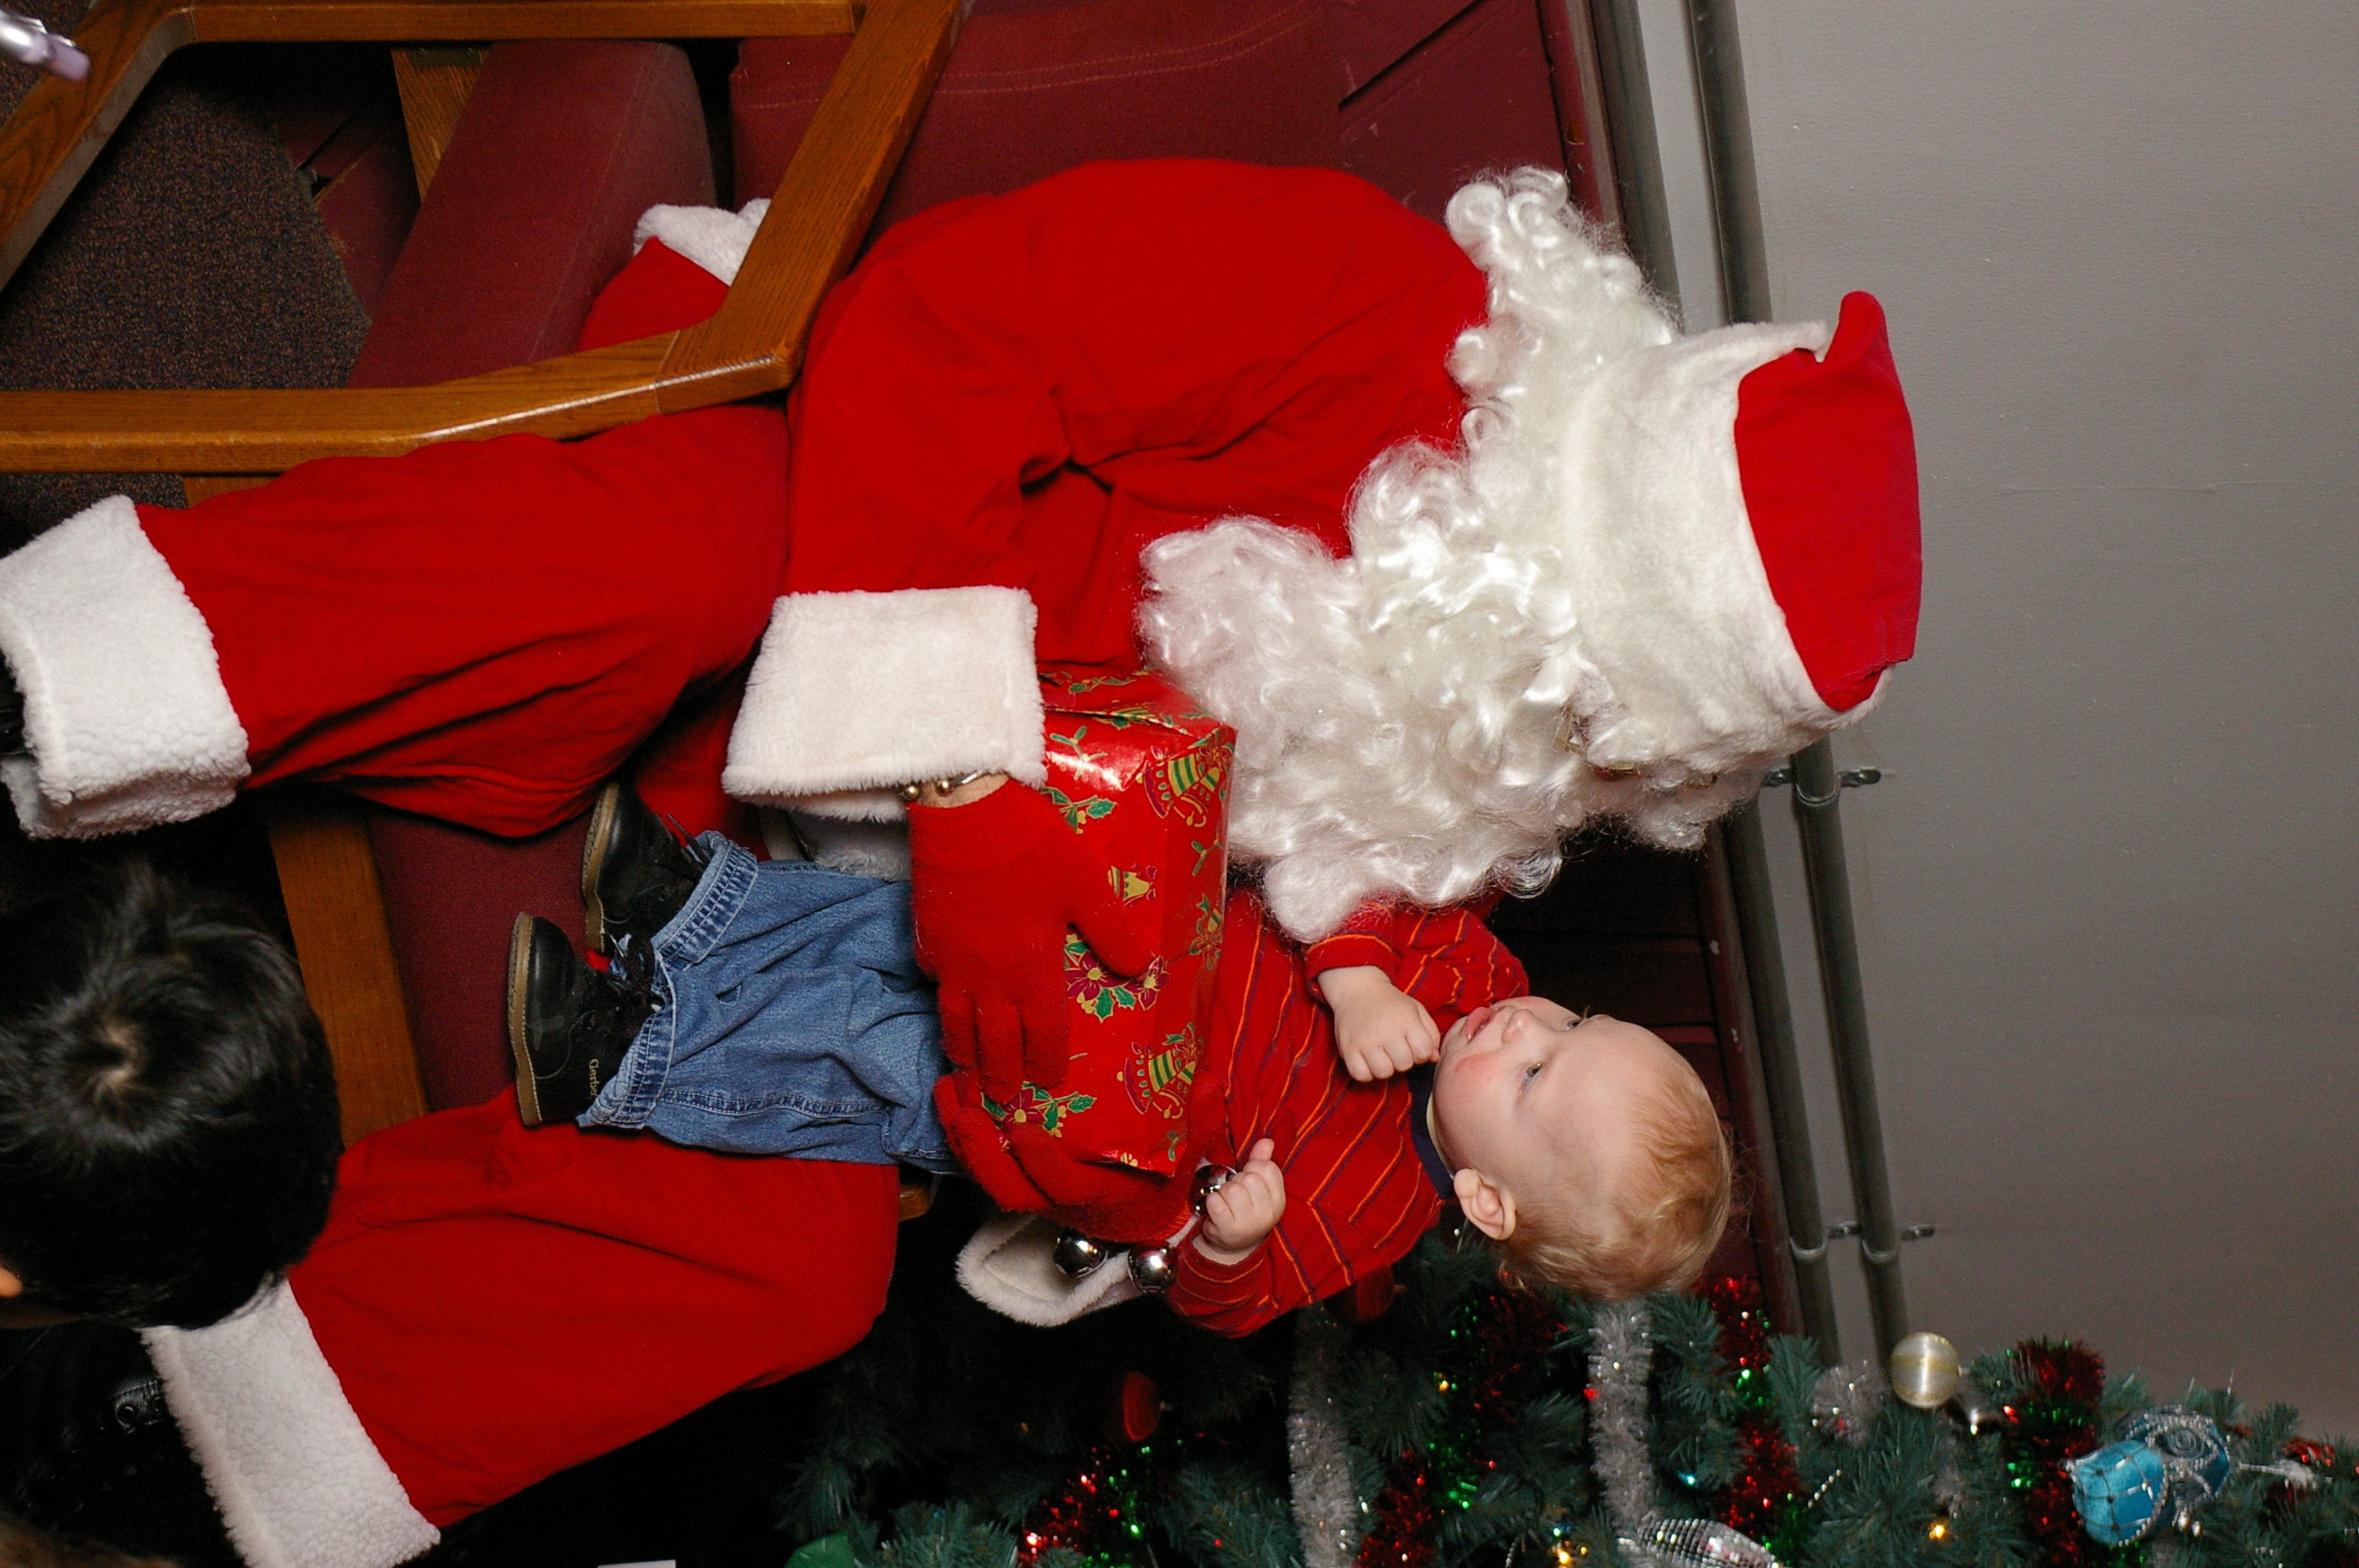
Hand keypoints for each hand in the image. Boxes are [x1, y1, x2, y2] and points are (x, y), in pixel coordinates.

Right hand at [906, 779, 1159, 1103]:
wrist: (966, 811)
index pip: (1043, 1032)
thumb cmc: (1033, 847)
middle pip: (995, 1042)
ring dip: (965, 1055)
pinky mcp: (927, 940)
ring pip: (957, 1024)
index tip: (1048, 1085)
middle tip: (1002, 1102)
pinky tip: (946, 1010)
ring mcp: (954, 963)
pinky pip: (935, 984)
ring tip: (968, 1076)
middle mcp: (991, 978)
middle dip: (1001, 1077)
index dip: (1047, 1062)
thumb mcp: (1086, 885)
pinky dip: (942, 1006)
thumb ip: (1112, 930)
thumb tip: (1143, 968)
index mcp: (1033, 968)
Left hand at [1195, 1139, 1283, 1263]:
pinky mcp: (1227, 1229)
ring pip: (1231, 1189)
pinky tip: (1215, 1209)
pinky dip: (1211, 1201)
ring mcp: (1248, 1223)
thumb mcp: (1260, 1189)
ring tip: (1226, 1203)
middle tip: (1235, 1196)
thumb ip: (1262, 1162)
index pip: (1267, 1168)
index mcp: (1278, 1200)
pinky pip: (1215, 1201)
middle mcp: (1267, 1213)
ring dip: (1223, 1192)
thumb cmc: (1246, 1209)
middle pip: (1248, 1178)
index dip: (1252, 1169)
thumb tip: (1267, 1141)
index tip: (1249, 1182)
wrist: (1233, 1245)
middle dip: (1236, 1181)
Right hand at [1317, 966, 1439, 1081]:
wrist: (1357, 990)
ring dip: (1385, 1068)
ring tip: (1381, 1055)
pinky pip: (1361, 1075)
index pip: (1424, 1052)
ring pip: (1383, 1072)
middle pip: (1404, 1064)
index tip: (1412, 1044)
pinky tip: (1367, 1060)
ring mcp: (1365, 1040)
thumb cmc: (1391, 1003)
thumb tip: (1434, 1058)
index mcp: (1406, 1020)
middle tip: (1395, 1048)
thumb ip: (1431, 1034)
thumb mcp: (1416, 1010)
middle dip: (1403, 1060)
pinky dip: (1365, 1073)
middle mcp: (1386, 1030)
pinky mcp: (1348, 1048)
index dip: (1421, 1053)